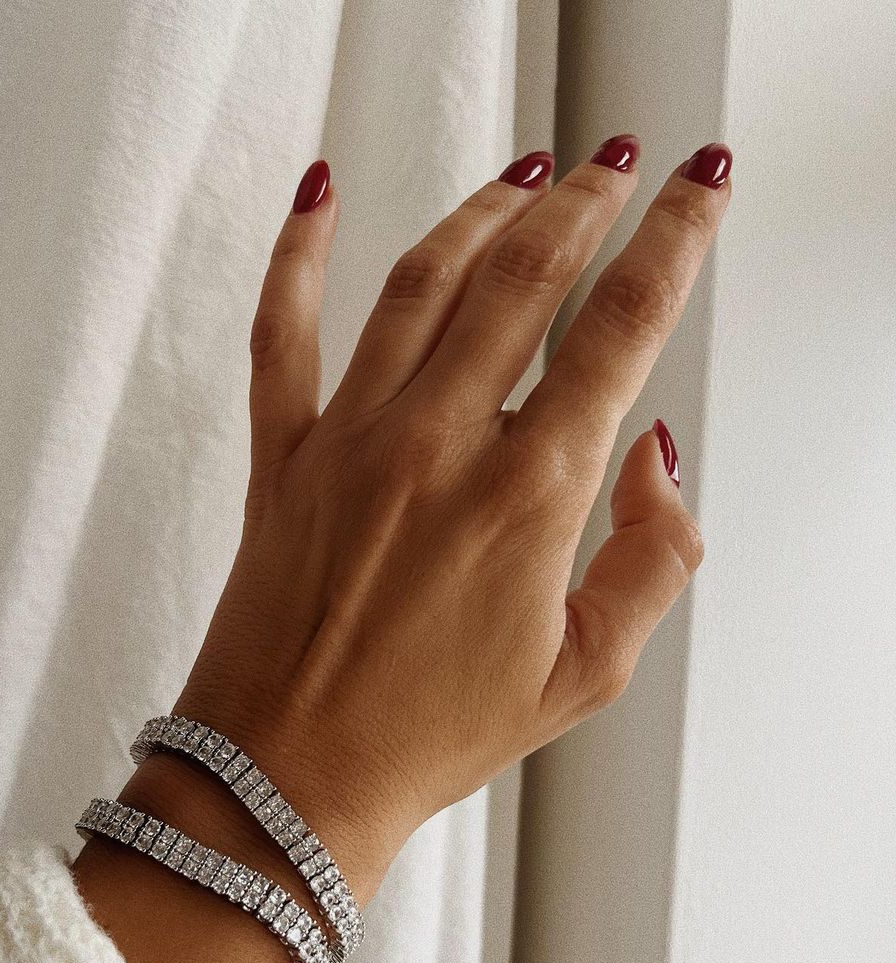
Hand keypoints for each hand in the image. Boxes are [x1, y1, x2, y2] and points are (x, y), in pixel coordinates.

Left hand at [164, 139, 730, 902]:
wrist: (289, 781)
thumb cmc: (432, 737)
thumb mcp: (586, 674)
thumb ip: (650, 559)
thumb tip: (655, 456)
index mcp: (528, 498)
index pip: (622, 332)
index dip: (674, 242)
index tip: (698, 188)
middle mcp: (438, 447)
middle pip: (526, 275)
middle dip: (587, 202)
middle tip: (619, 166)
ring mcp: (351, 444)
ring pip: (423, 281)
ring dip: (483, 212)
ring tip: (527, 173)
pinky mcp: (281, 459)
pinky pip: (281, 331)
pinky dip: (298, 252)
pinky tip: (320, 191)